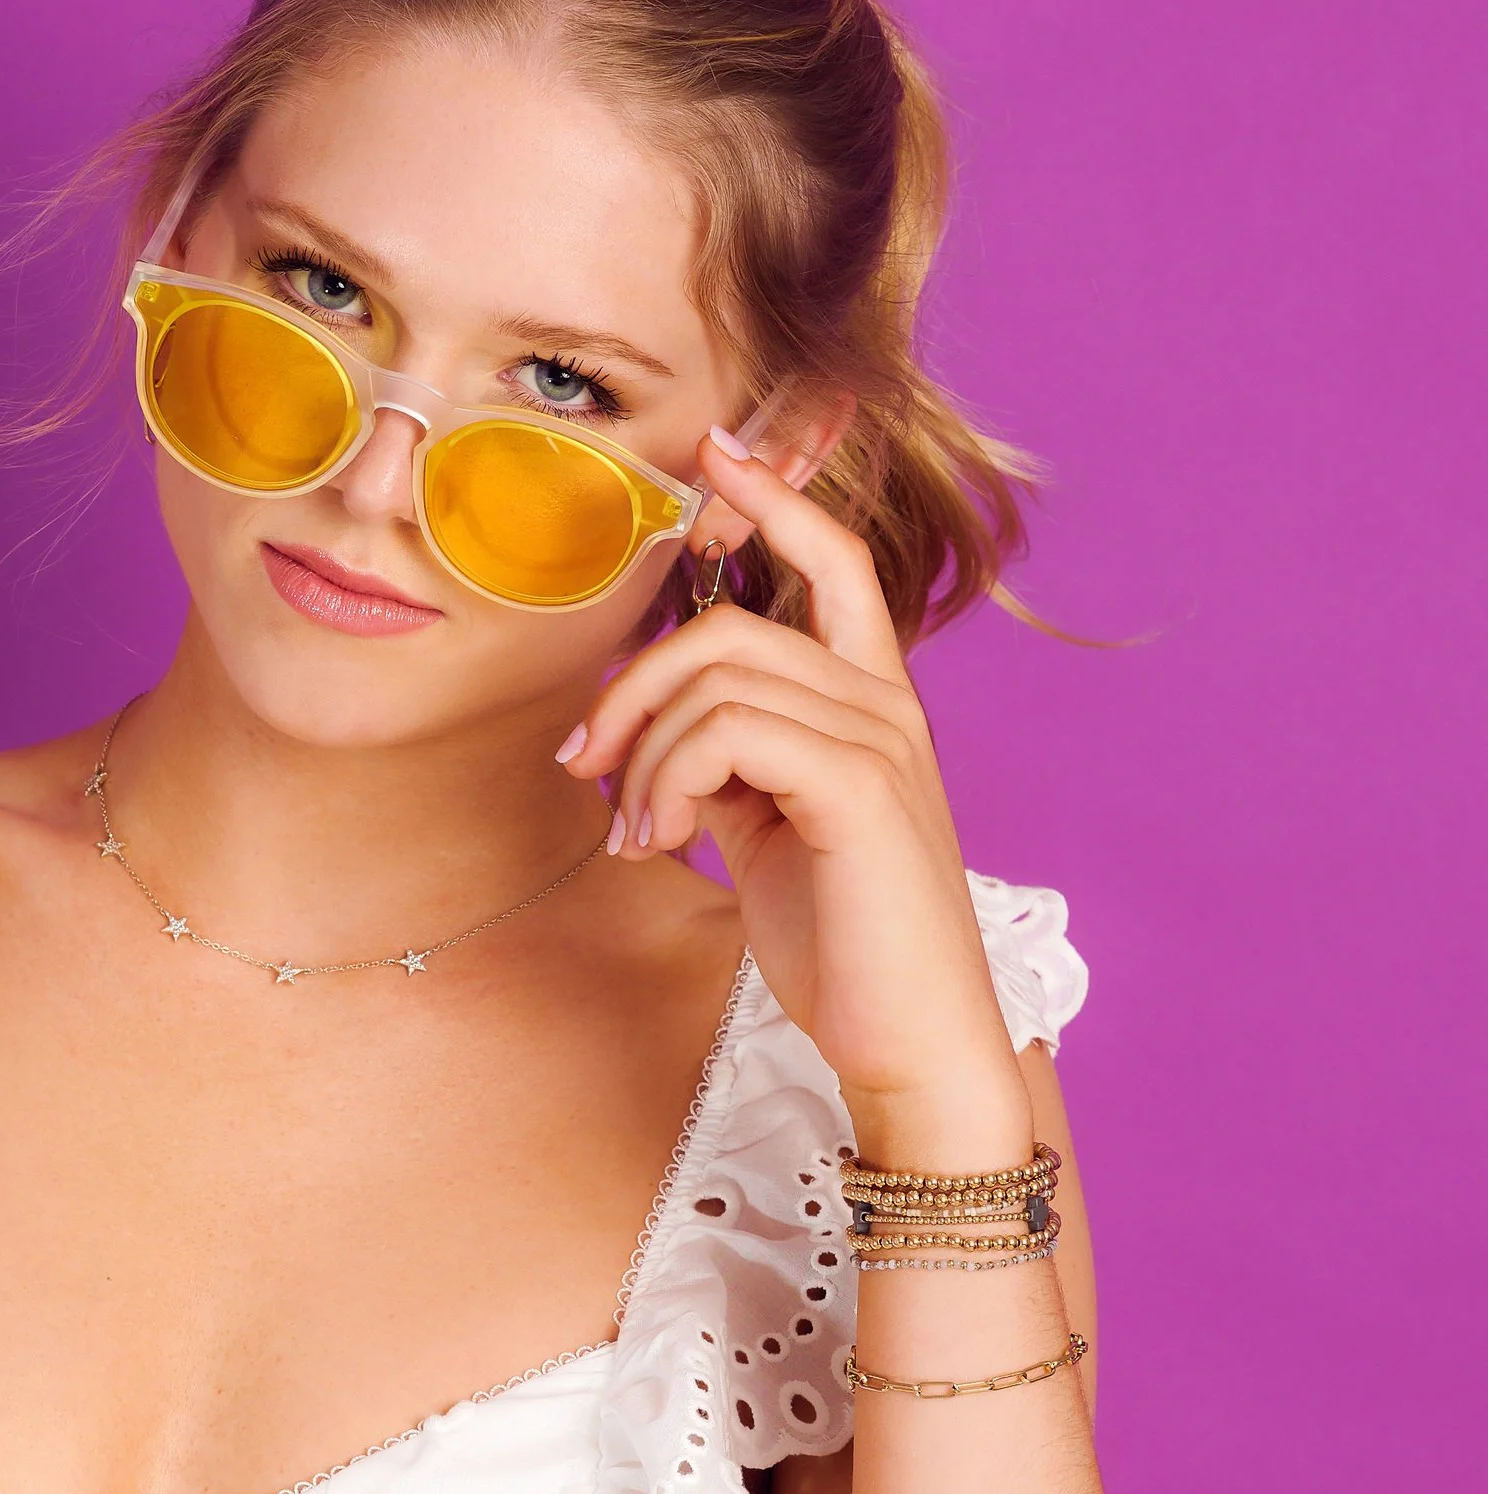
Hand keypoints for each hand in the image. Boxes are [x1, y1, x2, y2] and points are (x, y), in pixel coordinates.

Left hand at [562, 430, 1031, 1160]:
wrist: (908, 1040)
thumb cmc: (841, 942)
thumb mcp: (770, 830)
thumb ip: (729, 762)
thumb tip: (650, 727)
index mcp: (869, 704)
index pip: (835, 565)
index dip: (777, 501)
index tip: (716, 453)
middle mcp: (885, 705)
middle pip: (727, 630)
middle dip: (631, 689)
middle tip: (585, 765)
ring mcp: (880, 740)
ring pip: (715, 681)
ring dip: (642, 757)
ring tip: (636, 833)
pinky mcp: (860, 785)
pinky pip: (728, 733)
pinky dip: (669, 782)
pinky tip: (662, 841)